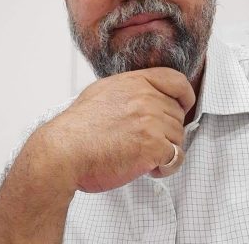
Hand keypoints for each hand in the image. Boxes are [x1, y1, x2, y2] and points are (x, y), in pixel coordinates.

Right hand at [35, 67, 194, 192]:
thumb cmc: (77, 127)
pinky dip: (166, 166)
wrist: (64, 150)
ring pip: (178, 137)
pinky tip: (149, 168)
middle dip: (167, 131)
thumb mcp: (101, 92)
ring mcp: (151, 120)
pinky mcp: (152, 145)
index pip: (176, 80)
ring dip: (165, 150)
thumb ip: (127, 90)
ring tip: (142, 156)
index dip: (185, 95)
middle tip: (147, 141)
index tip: (184, 106)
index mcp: (134, 82)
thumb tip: (141, 94)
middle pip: (177, 114)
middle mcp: (146, 98)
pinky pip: (176, 158)